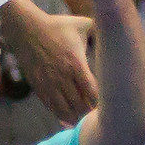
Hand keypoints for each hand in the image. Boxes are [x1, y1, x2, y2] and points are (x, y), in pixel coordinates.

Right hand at [0, 0, 95, 122]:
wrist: (26, 30)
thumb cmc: (57, 26)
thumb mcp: (82, 24)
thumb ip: (101, 30)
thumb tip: (118, 32)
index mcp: (76, 64)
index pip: (92, 92)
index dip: (100, 102)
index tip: (107, 103)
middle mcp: (63, 77)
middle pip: (80, 105)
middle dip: (89, 113)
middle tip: (98, 116)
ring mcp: (49, 84)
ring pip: (65, 110)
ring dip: (76, 117)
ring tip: (85, 119)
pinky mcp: (39, 88)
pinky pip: (52, 108)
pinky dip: (61, 116)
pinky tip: (69, 119)